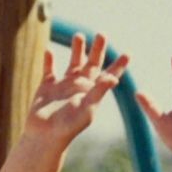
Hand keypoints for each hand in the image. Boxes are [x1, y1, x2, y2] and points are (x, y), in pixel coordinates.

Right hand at [23, 33, 127, 148]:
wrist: (44, 136)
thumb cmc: (68, 126)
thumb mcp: (87, 109)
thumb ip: (99, 92)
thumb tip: (114, 78)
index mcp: (91, 92)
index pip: (108, 76)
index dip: (118, 66)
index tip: (128, 54)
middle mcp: (79, 87)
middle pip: (91, 64)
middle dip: (97, 49)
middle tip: (102, 34)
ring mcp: (63, 86)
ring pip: (72, 63)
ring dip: (76, 49)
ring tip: (78, 35)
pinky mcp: (46, 87)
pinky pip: (49, 70)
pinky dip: (48, 60)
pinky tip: (49, 51)